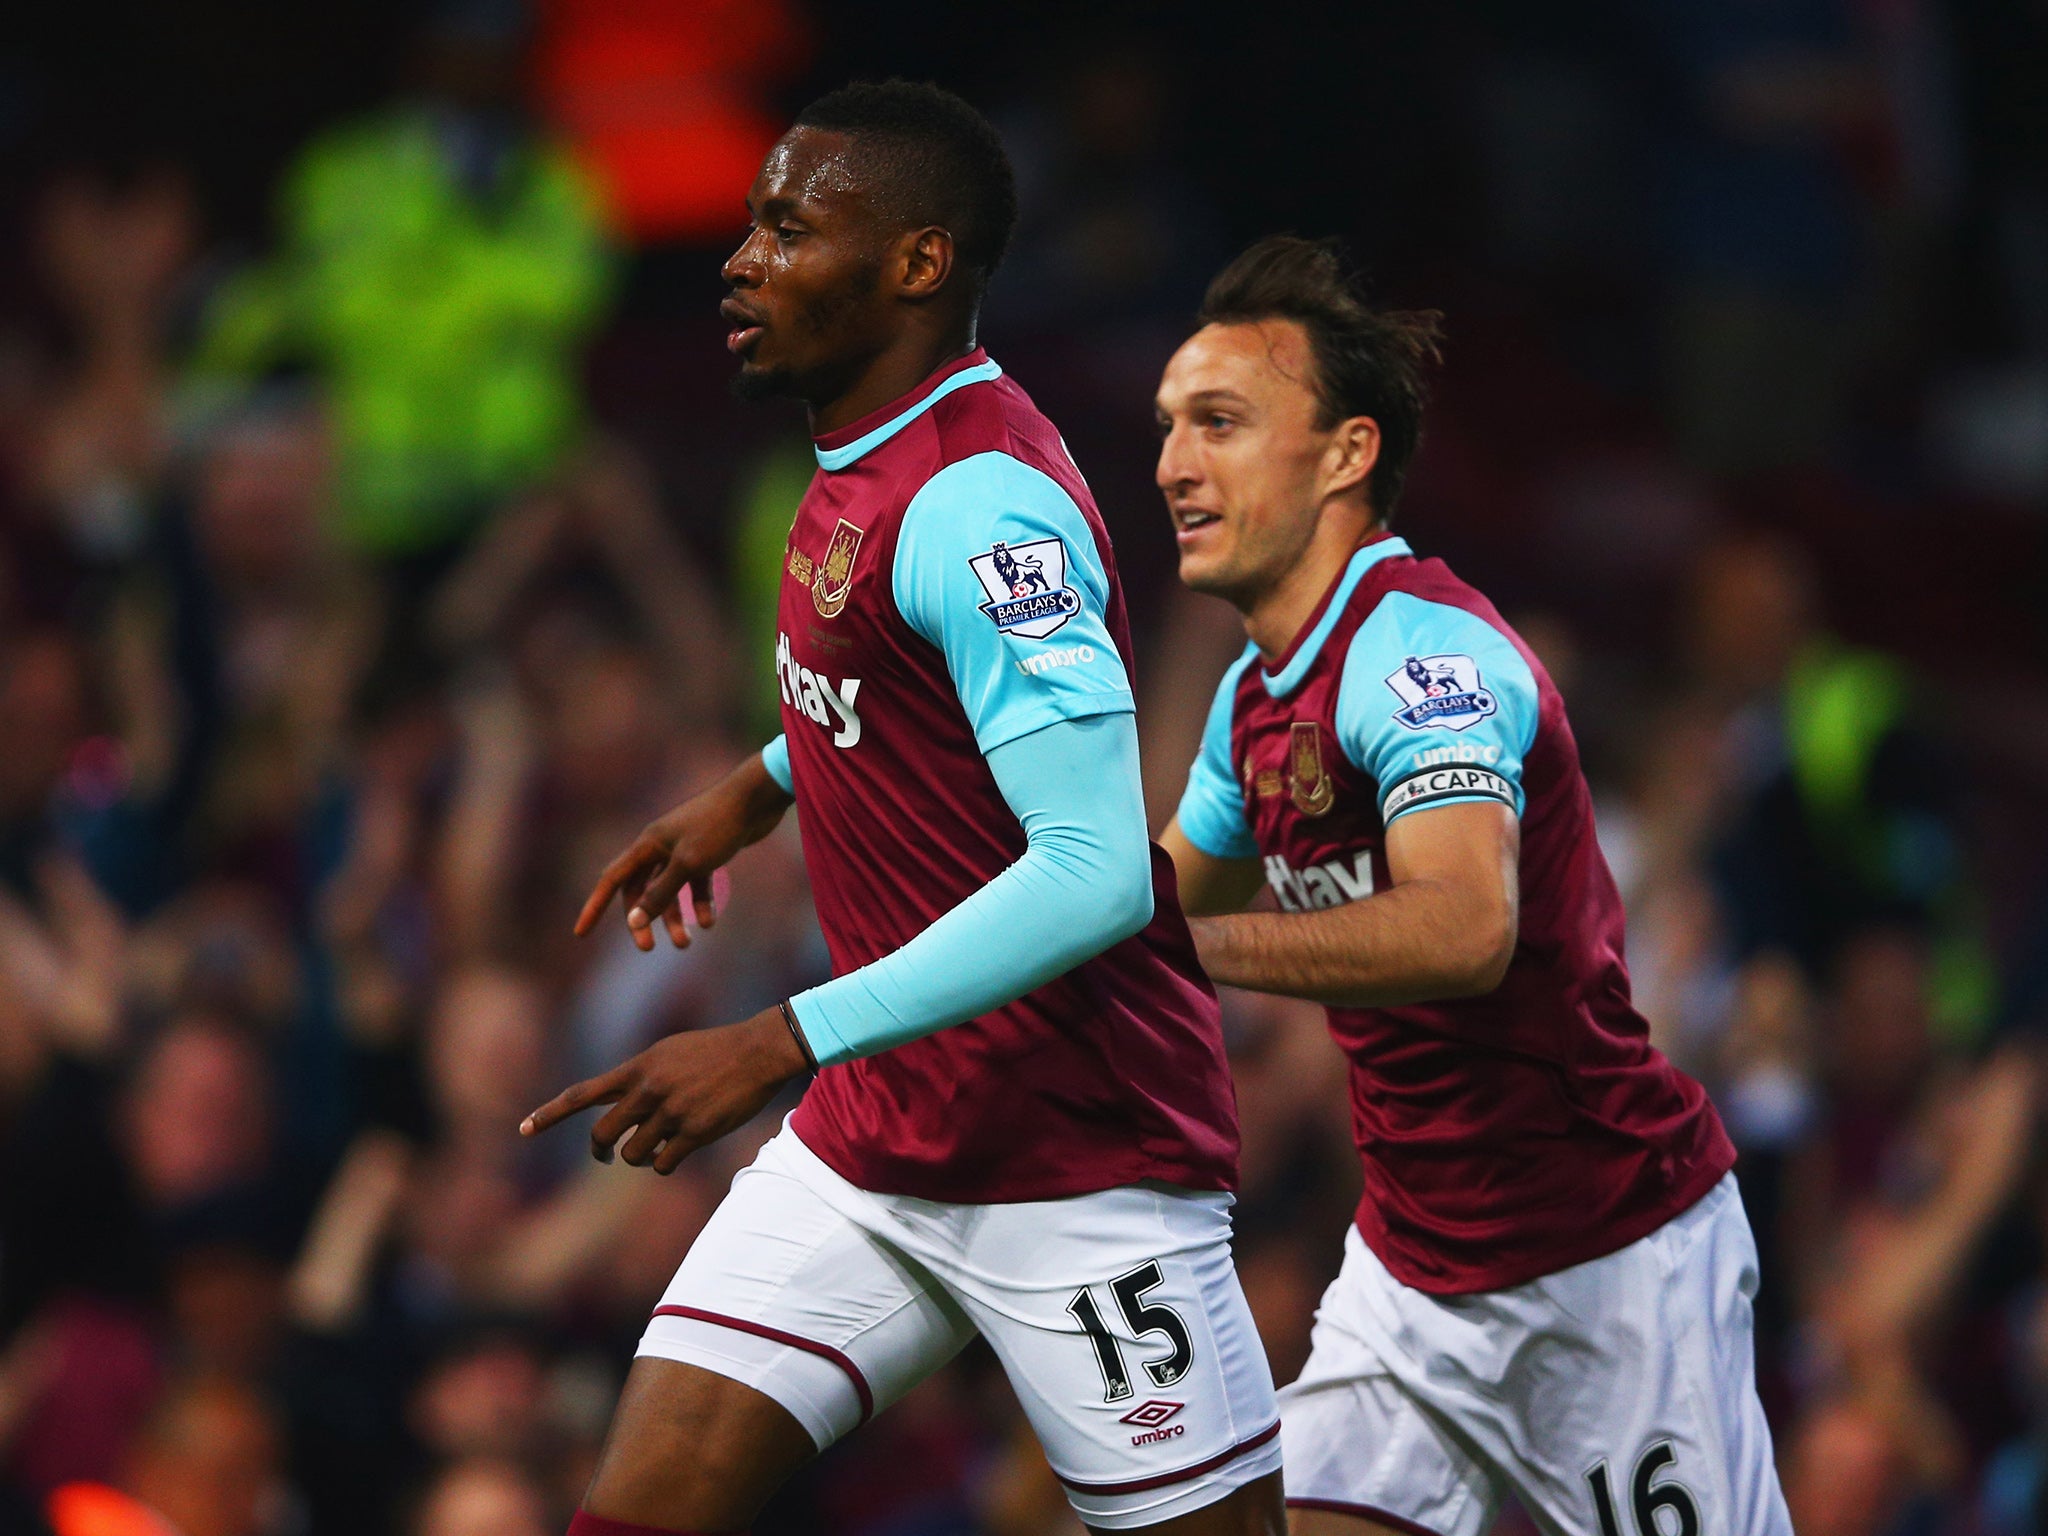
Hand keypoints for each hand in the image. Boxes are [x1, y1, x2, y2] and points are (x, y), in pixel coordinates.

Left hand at [520, 1008, 808, 1172]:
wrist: (758, 1051)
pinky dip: (666, 1162)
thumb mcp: (668, 1052)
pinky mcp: (694, 1132)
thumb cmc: (715, 1050)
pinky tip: (681, 1149)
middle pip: (603, 1135)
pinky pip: (663, 1163)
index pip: (581, 1094)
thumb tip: (615, 1103)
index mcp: (638, 1068)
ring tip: (660, 1143)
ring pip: (634, 1154)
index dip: (549, 1115)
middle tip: (610, 1153)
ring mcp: (671, 1112)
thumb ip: (639, 1077)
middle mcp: (648, 1090)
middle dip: (604, 1149)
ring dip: (642, 1155)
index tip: (522, 1130)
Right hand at [575, 755, 792, 952]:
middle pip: (640, 889)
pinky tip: (710, 922)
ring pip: (670, 889)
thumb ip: (660, 894)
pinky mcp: (707, 851)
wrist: (756, 798)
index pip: (612, 880)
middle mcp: (660, 845)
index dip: (595, 907)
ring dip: (675, 918)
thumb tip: (633, 922)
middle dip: (643, 919)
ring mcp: (684, 848)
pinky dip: (700, 903)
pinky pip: (696, 883)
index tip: (581, 934)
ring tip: (685, 945)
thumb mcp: (687, 865)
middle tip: (648, 949)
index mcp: (647, 844)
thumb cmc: (719, 827)